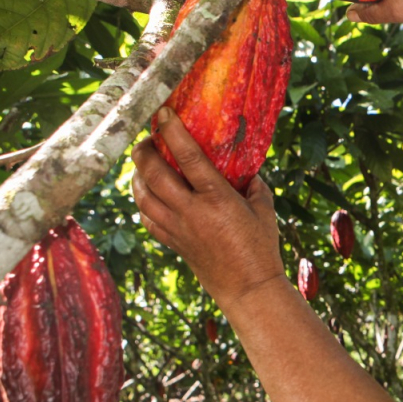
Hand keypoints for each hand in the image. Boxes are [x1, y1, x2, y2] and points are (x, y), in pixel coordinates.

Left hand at [131, 107, 286, 308]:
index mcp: (217, 199)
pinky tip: (146, 192)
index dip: (172, 132)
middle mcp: (191, 211)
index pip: (188, 157)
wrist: (247, 287)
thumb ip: (254, 185)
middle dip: (144, 150)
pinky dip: (141, 200)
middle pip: (154, 173)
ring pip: (142, 194)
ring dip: (138, 174)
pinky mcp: (172, 241)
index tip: (164, 114)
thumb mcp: (265, 210)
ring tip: (143, 162)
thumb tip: (245, 169)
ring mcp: (177, 228)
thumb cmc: (261, 248)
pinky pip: (146, 216)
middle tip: (147, 138)